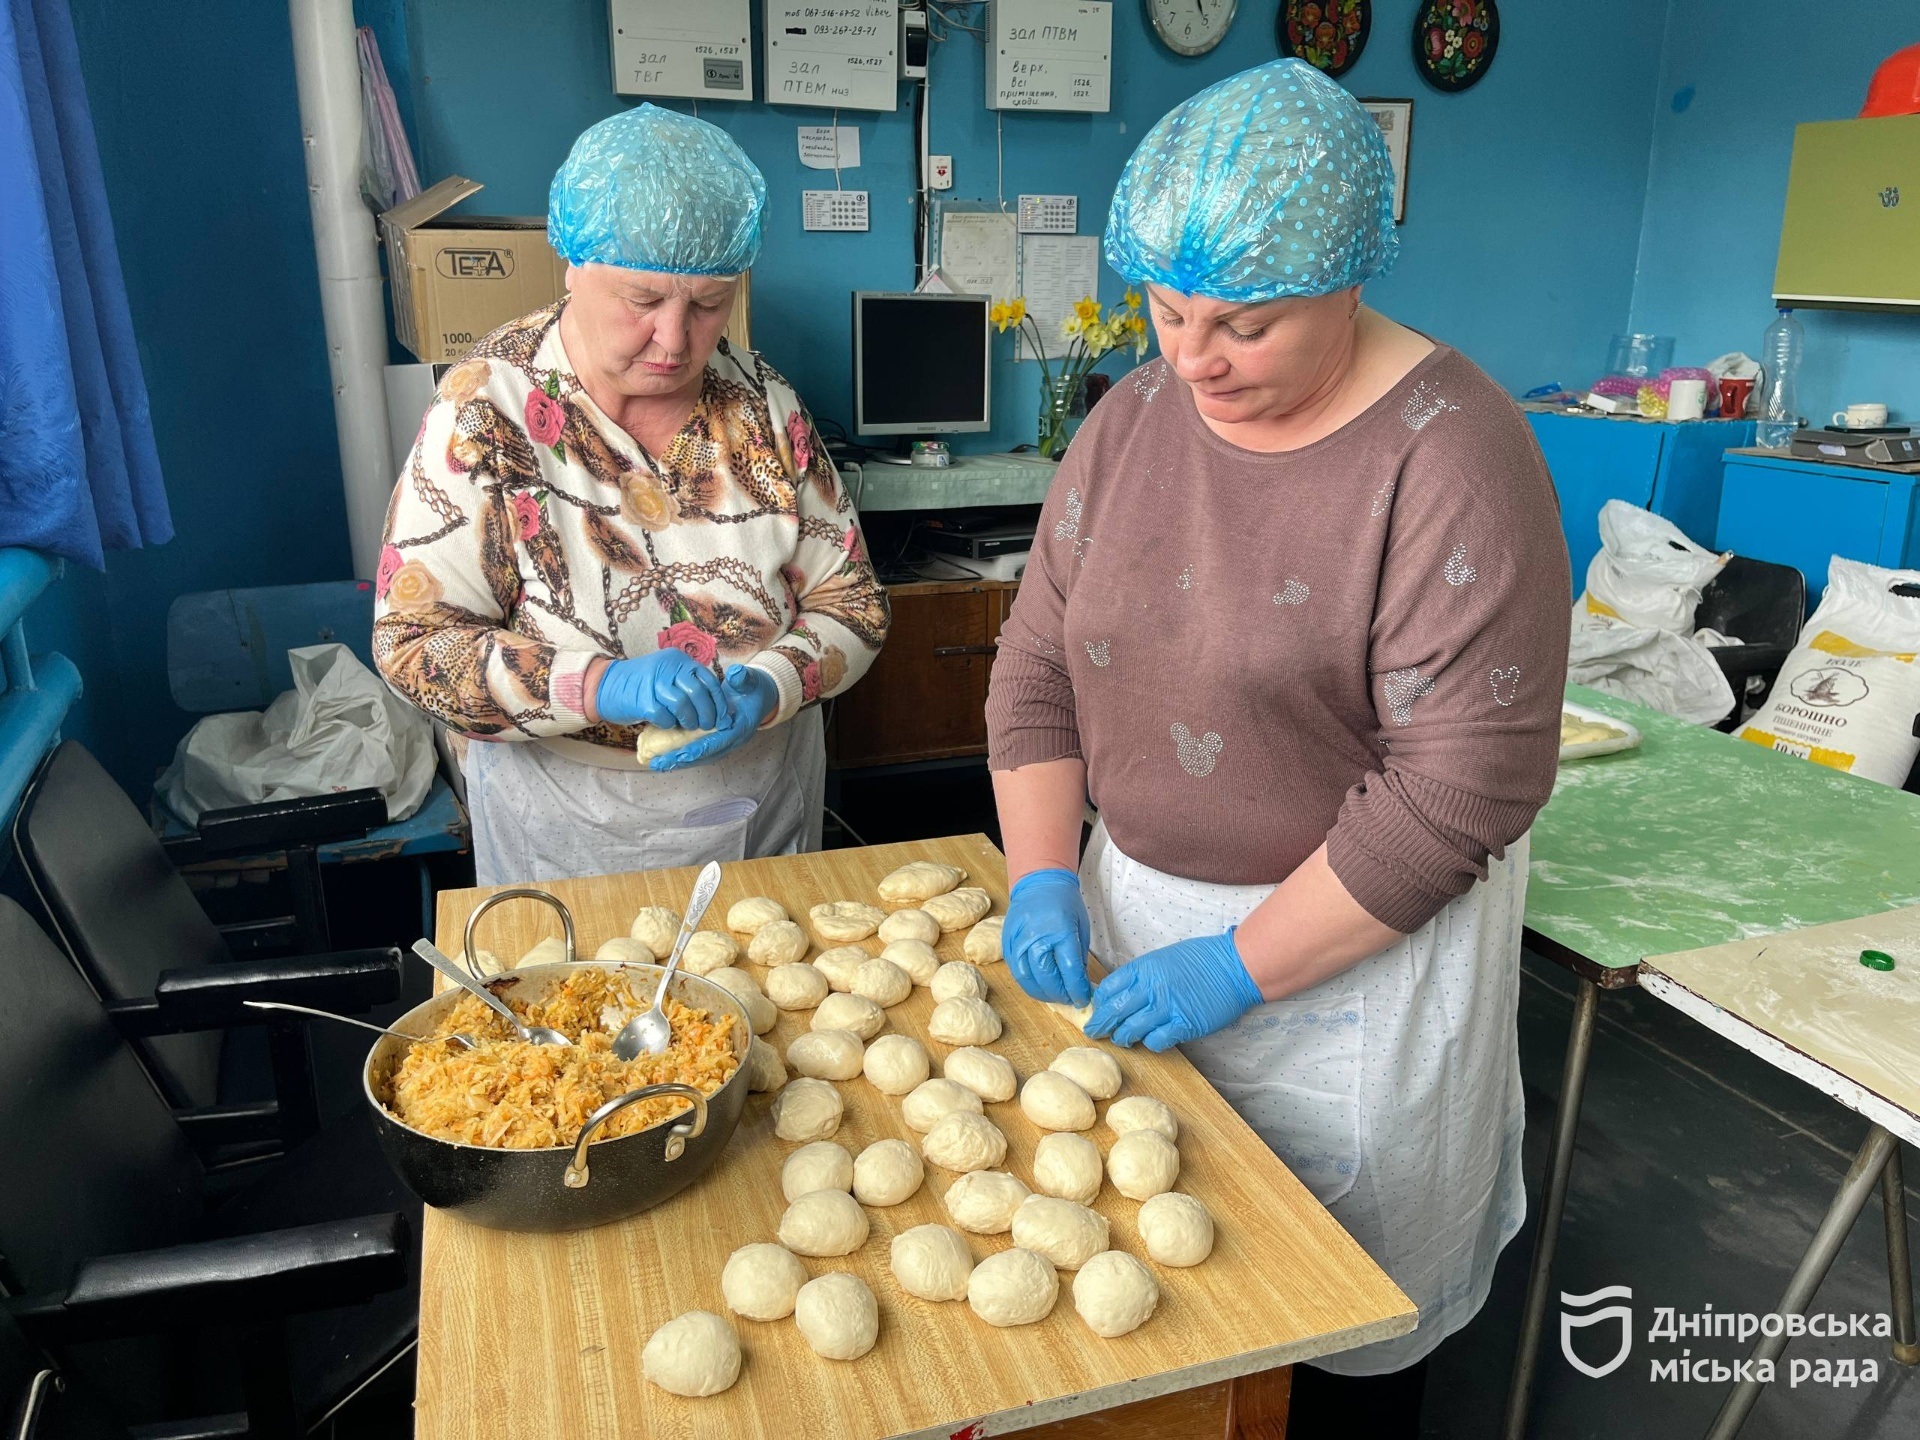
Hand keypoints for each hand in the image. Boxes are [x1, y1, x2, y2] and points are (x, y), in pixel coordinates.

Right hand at [595, 650, 725, 729]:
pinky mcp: (643, 701)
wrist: (604, 685)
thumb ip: (687, 683)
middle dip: (707, 713)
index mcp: (678, 660)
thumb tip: (713, 705)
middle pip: (698, 692)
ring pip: (683, 705)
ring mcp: (654, 682)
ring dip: (689, 720)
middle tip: (707, 725)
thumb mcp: (666, 674)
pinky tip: (667, 724)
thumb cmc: (640, 683)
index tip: (722, 716)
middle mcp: (668, 667)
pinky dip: (669, 724)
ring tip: (688, 726)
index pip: (708, 679)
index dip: (718, 700)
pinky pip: (665, 717)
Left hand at [650, 665, 780, 770]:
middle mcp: (732, 740)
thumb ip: (743, 678)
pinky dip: (682, 756)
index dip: (699, 748)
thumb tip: (736, 674)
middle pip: (706, 755)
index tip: (679, 754)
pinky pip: (699, 752)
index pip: (718, 741)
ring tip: (657, 764)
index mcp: (740, 727)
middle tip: (659, 763)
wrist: (759, 695)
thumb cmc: (752, 687)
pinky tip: (664, 757)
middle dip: (682, 760)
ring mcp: (725, 743)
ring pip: (701, 757)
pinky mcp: (717, 741)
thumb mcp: (750, 680)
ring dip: (679, 762)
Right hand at [1003, 868, 1091, 1005]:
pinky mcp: (1007, 945)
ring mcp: (1018, 942)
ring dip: (1043, 993)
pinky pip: (1016, 972)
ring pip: (1028, 979)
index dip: (1077, 990)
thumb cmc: (1065, 903)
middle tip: (1070, 999)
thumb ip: (1078, 956)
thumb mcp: (1081, 926)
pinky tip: (1040, 987)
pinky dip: (1028, 984)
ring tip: (1055, 996)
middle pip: (1047, 978)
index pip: (1069, 970)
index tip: (1083, 998)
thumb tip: (1078, 984)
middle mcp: (1036, 938)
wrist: (1039, 883)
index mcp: (1060, 931)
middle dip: (1061, 994)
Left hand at [1085, 929, 1262, 1050]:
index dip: (1099, 1003)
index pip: (1108, 988)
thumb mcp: (1164, 958)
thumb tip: (1124, 991)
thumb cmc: (1203, 958)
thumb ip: (1144, 974)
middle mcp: (1151, 988)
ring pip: (1131, 1030)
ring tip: (1123, 1040)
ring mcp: (1167, 1008)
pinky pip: (1157, 1041)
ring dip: (1123, 1038)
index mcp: (1144, 968)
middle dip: (1101, 1025)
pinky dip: (1151, 1043)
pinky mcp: (1184, 1025)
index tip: (1097, 1009)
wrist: (1235, 966)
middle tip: (1095, 1032)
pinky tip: (1153, 1040)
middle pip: (1114, 1012)